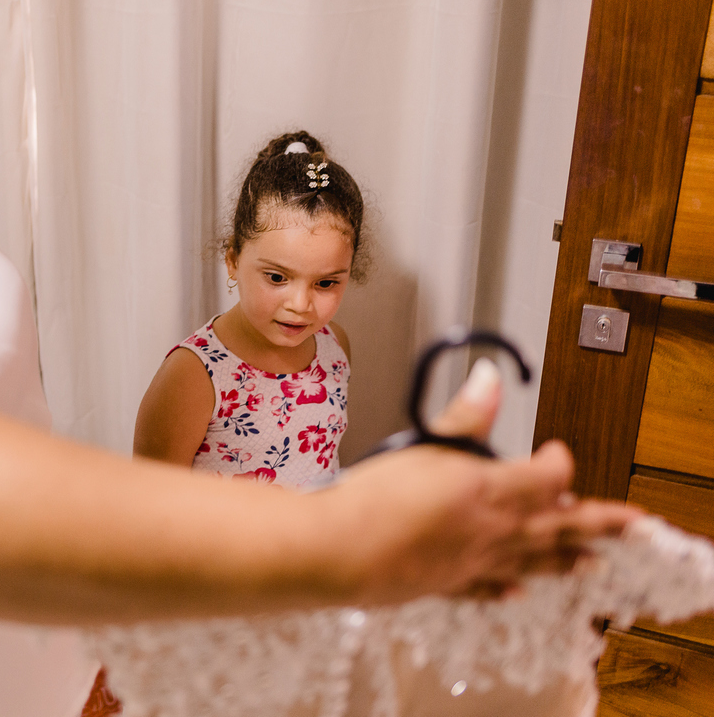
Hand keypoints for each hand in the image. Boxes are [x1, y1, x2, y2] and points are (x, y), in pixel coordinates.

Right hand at [337, 360, 638, 602]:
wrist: (337, 551)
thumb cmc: (373, 501)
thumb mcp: (422, 445)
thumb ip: (464, 415)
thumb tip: (490, 378)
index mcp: (489, 492)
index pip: (549, 477)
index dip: (559, 461)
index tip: (556, 451)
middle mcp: (491, 531)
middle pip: (558, 526)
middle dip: (598, 523)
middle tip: (630, 524)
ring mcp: (472, 562)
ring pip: (532, 560)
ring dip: (566, 559)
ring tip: (592, 563)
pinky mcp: (447, 584)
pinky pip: (489, 586)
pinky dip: (509, 585)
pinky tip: (519, 589)